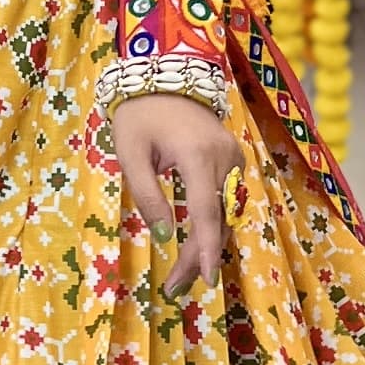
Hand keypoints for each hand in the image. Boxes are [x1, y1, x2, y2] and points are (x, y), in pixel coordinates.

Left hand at [113, 94, 235, 304]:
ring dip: (208, 245)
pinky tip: (198, 246)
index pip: (207, 212)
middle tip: (176, 288)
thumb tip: (163, 236)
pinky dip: (214, 225)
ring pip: (226, 213)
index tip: (206, 280)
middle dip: (200, 257)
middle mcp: (224, 158)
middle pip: (218, 220)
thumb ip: (148, 195)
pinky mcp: (233, 158)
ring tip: (184, 275)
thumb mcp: (131, 154)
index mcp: (197, 155)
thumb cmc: (140, 115)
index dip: (206, 250)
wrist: (166, 76)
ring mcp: (233, 157)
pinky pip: (228, 200)